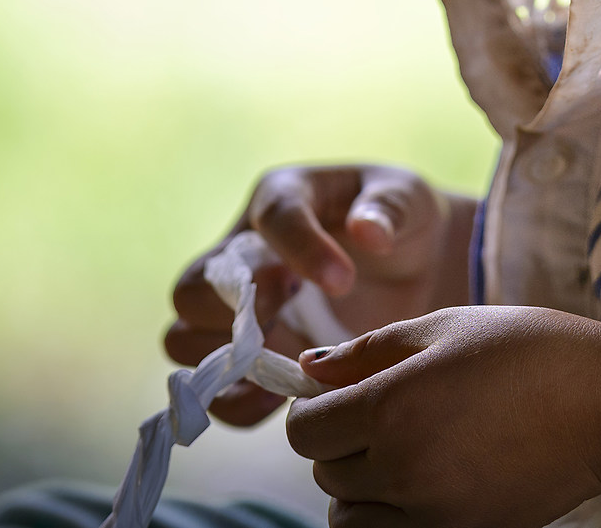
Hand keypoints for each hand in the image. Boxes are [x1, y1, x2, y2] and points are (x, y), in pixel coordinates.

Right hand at [165, 164, 471, 426]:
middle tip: (292, 313)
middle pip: (191, 288)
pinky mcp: (252, 362)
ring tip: (291, 360)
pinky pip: (217, 393)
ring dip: (228, 358)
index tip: (343, 280)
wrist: (416, 275)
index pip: (273, 216)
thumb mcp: (408, 199)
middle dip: (231, 309)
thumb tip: (369, 233)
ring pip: (184, 340)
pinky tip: (291, 395)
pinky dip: (242, 401)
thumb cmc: (404, 223)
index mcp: (284, 198)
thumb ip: (390, 207)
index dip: (299, 249)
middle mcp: (244, 256)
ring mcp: (240, 313)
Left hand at [287, 306, 600, 527]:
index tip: (337, 395)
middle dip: (340, 445)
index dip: (312, 409)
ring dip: (360, 490)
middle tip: (381, 414)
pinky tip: (426, 481)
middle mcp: (403, 471)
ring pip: (350, 520)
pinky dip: (392, 516)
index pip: (305, 431)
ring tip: (402, 453)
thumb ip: (367, 351)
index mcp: (391, 409)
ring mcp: (433, 515)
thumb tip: (308, 369)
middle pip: (325, 476)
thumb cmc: (530, 352)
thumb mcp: (443, 328)